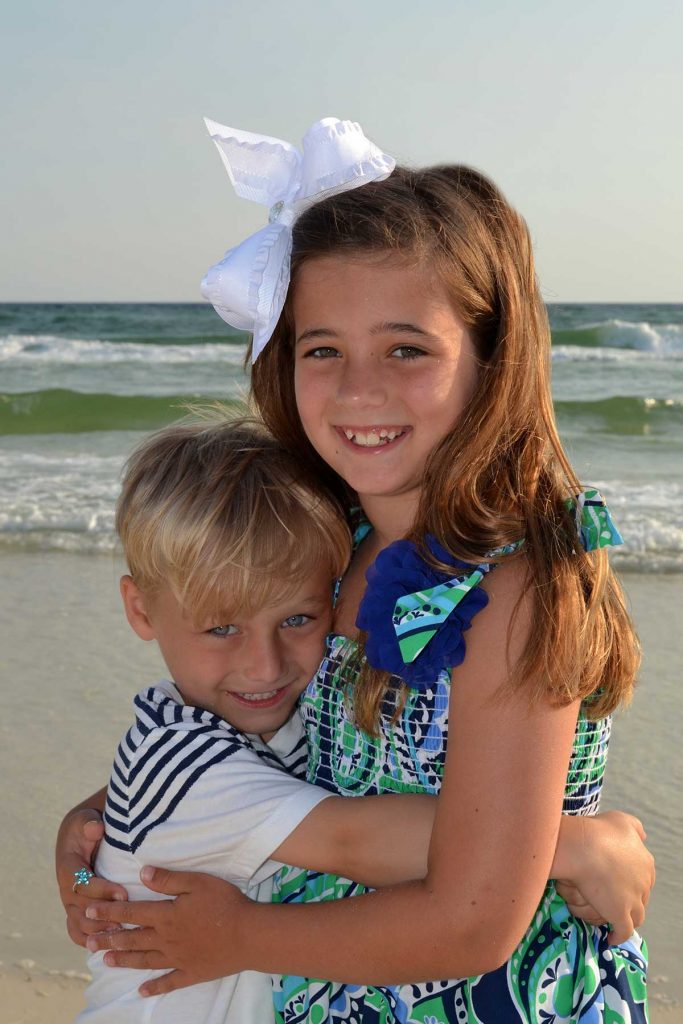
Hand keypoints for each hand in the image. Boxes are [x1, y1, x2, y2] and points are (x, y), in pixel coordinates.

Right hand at [55, 807, 127, 946]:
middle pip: (80, 908)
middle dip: (103, 915)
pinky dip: (87, 940)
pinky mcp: (75, 910)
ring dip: (97, 931)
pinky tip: (104, 946)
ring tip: (119, 935)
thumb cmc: (87, 825)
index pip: (82, 884)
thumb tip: (95, 828)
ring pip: (78, 923)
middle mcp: (65, 888)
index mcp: (68, 867)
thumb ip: (89, 823)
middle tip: (126, 920)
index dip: (102, 891)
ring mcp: (69, 902)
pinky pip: (76, 931)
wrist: (79, 835)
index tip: (123, 893)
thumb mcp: (86, 819)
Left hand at [84, 866, 249, 996]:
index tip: (88, 912)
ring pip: (144, 959)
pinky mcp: (191, 972)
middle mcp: (166, 939)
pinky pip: (168, 982)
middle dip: (108, 938)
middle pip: (132, 938)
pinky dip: (154, 986)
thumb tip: (141, 872)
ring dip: (124, 960)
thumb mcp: (197, 882)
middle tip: (87, 942)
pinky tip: (141, 991)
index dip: (109, 912)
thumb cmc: (224, 903)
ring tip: (105, 961)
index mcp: (166, 915)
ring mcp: (177, 958)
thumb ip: (168, 879)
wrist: (247, 935)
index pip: (131, 912)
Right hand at [553, 811, 654, 944]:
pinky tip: (611, 938)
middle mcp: (644, 884)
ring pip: (636, 917)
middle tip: (612, 900)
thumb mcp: (622, 821)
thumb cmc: (600, 831)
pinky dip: (618, 936)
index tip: (619, 883)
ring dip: (626, 919)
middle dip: (630, 901)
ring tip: (613, 919)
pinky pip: (623, 932)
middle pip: (641, 899)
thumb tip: (644, 837)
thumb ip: (635, 829)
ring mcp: (634, 901)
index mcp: (646, 863)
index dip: (632, 883)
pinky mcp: (621, 915)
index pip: (644, 880)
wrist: (585, 847)